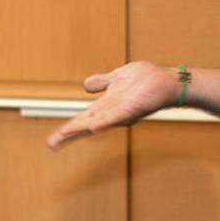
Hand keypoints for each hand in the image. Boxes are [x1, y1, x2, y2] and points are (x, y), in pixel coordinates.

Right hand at [46, 61, 180, 149]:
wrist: (168, 81)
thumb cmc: (145, 80)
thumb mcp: (117, 77)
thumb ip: (101, 82)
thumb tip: (85, 86)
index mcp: (106, 105)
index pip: (83, 118)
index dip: (68, 129)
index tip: (52, 141)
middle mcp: (112, 112)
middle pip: (86, 124)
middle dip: (69, 133)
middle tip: (51, 144)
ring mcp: (122, 112)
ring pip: (97, 122)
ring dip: (82, 129)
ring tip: (64, 135)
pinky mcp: (133, 109)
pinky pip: (117, 117)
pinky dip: (105, 122)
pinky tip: (94, 127)